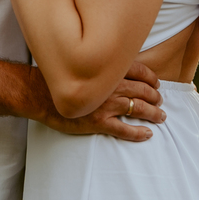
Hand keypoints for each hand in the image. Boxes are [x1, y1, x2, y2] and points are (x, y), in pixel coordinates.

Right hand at [24, 63, 164, 143]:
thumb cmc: (58, 79)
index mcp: (107, 71)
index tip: (156, 83)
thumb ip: (99, 66)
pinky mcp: (98, 122)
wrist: (38, 94)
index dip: (151, 78)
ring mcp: (105, 105)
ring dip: (153, 113)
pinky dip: (138, 132)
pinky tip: (147, 134)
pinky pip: (124, 129)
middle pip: (142, 91)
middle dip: (155, 96)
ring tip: (160, 117)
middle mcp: (110, 87)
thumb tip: (112, 66)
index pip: (138, 71)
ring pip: (137, 108)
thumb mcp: (81, 65)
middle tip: (160, 102)